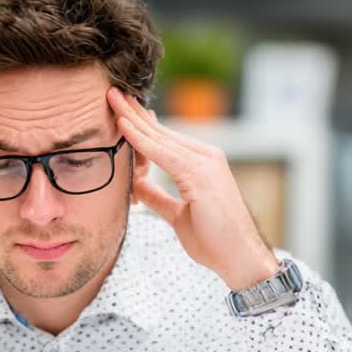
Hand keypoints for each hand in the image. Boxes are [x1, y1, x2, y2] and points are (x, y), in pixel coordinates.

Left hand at [107, 87, 278, 289]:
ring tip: (112, 98)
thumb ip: (158, 197)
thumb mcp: (178, 215)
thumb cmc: (214, 240)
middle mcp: (205, 157)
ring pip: (160, 136)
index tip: (119, 111)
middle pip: (161, 131)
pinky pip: (163, 153)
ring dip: (133, 117)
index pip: (164, 140)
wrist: (240, 258)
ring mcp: (205, 164)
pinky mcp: (201, 175)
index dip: (140, 125)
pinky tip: (123, 126)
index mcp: (201, 165)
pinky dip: (141, 140)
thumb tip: (135, 186)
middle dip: (134, 112)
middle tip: (111, 92)